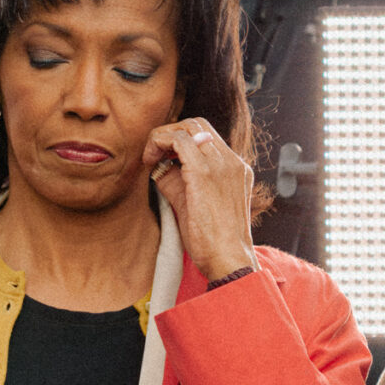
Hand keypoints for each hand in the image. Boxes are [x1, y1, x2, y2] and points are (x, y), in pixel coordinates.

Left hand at [142, 119, 256, 284]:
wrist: (228, 260)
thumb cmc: (212, 241)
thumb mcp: (194, 204)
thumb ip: (178, 181)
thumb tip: (157, 167)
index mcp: (235, 168)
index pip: (206, 136)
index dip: (179, 140)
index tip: (161, 158)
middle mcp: (232, 161)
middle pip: (198, 124)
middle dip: (170, 132)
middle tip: (153, 153)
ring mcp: (222, 164)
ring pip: (188, 126)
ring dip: (163, 136)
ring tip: (149, 157)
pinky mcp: (205, 172)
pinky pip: (179, 140)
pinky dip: (159, 143)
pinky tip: (150, 161)